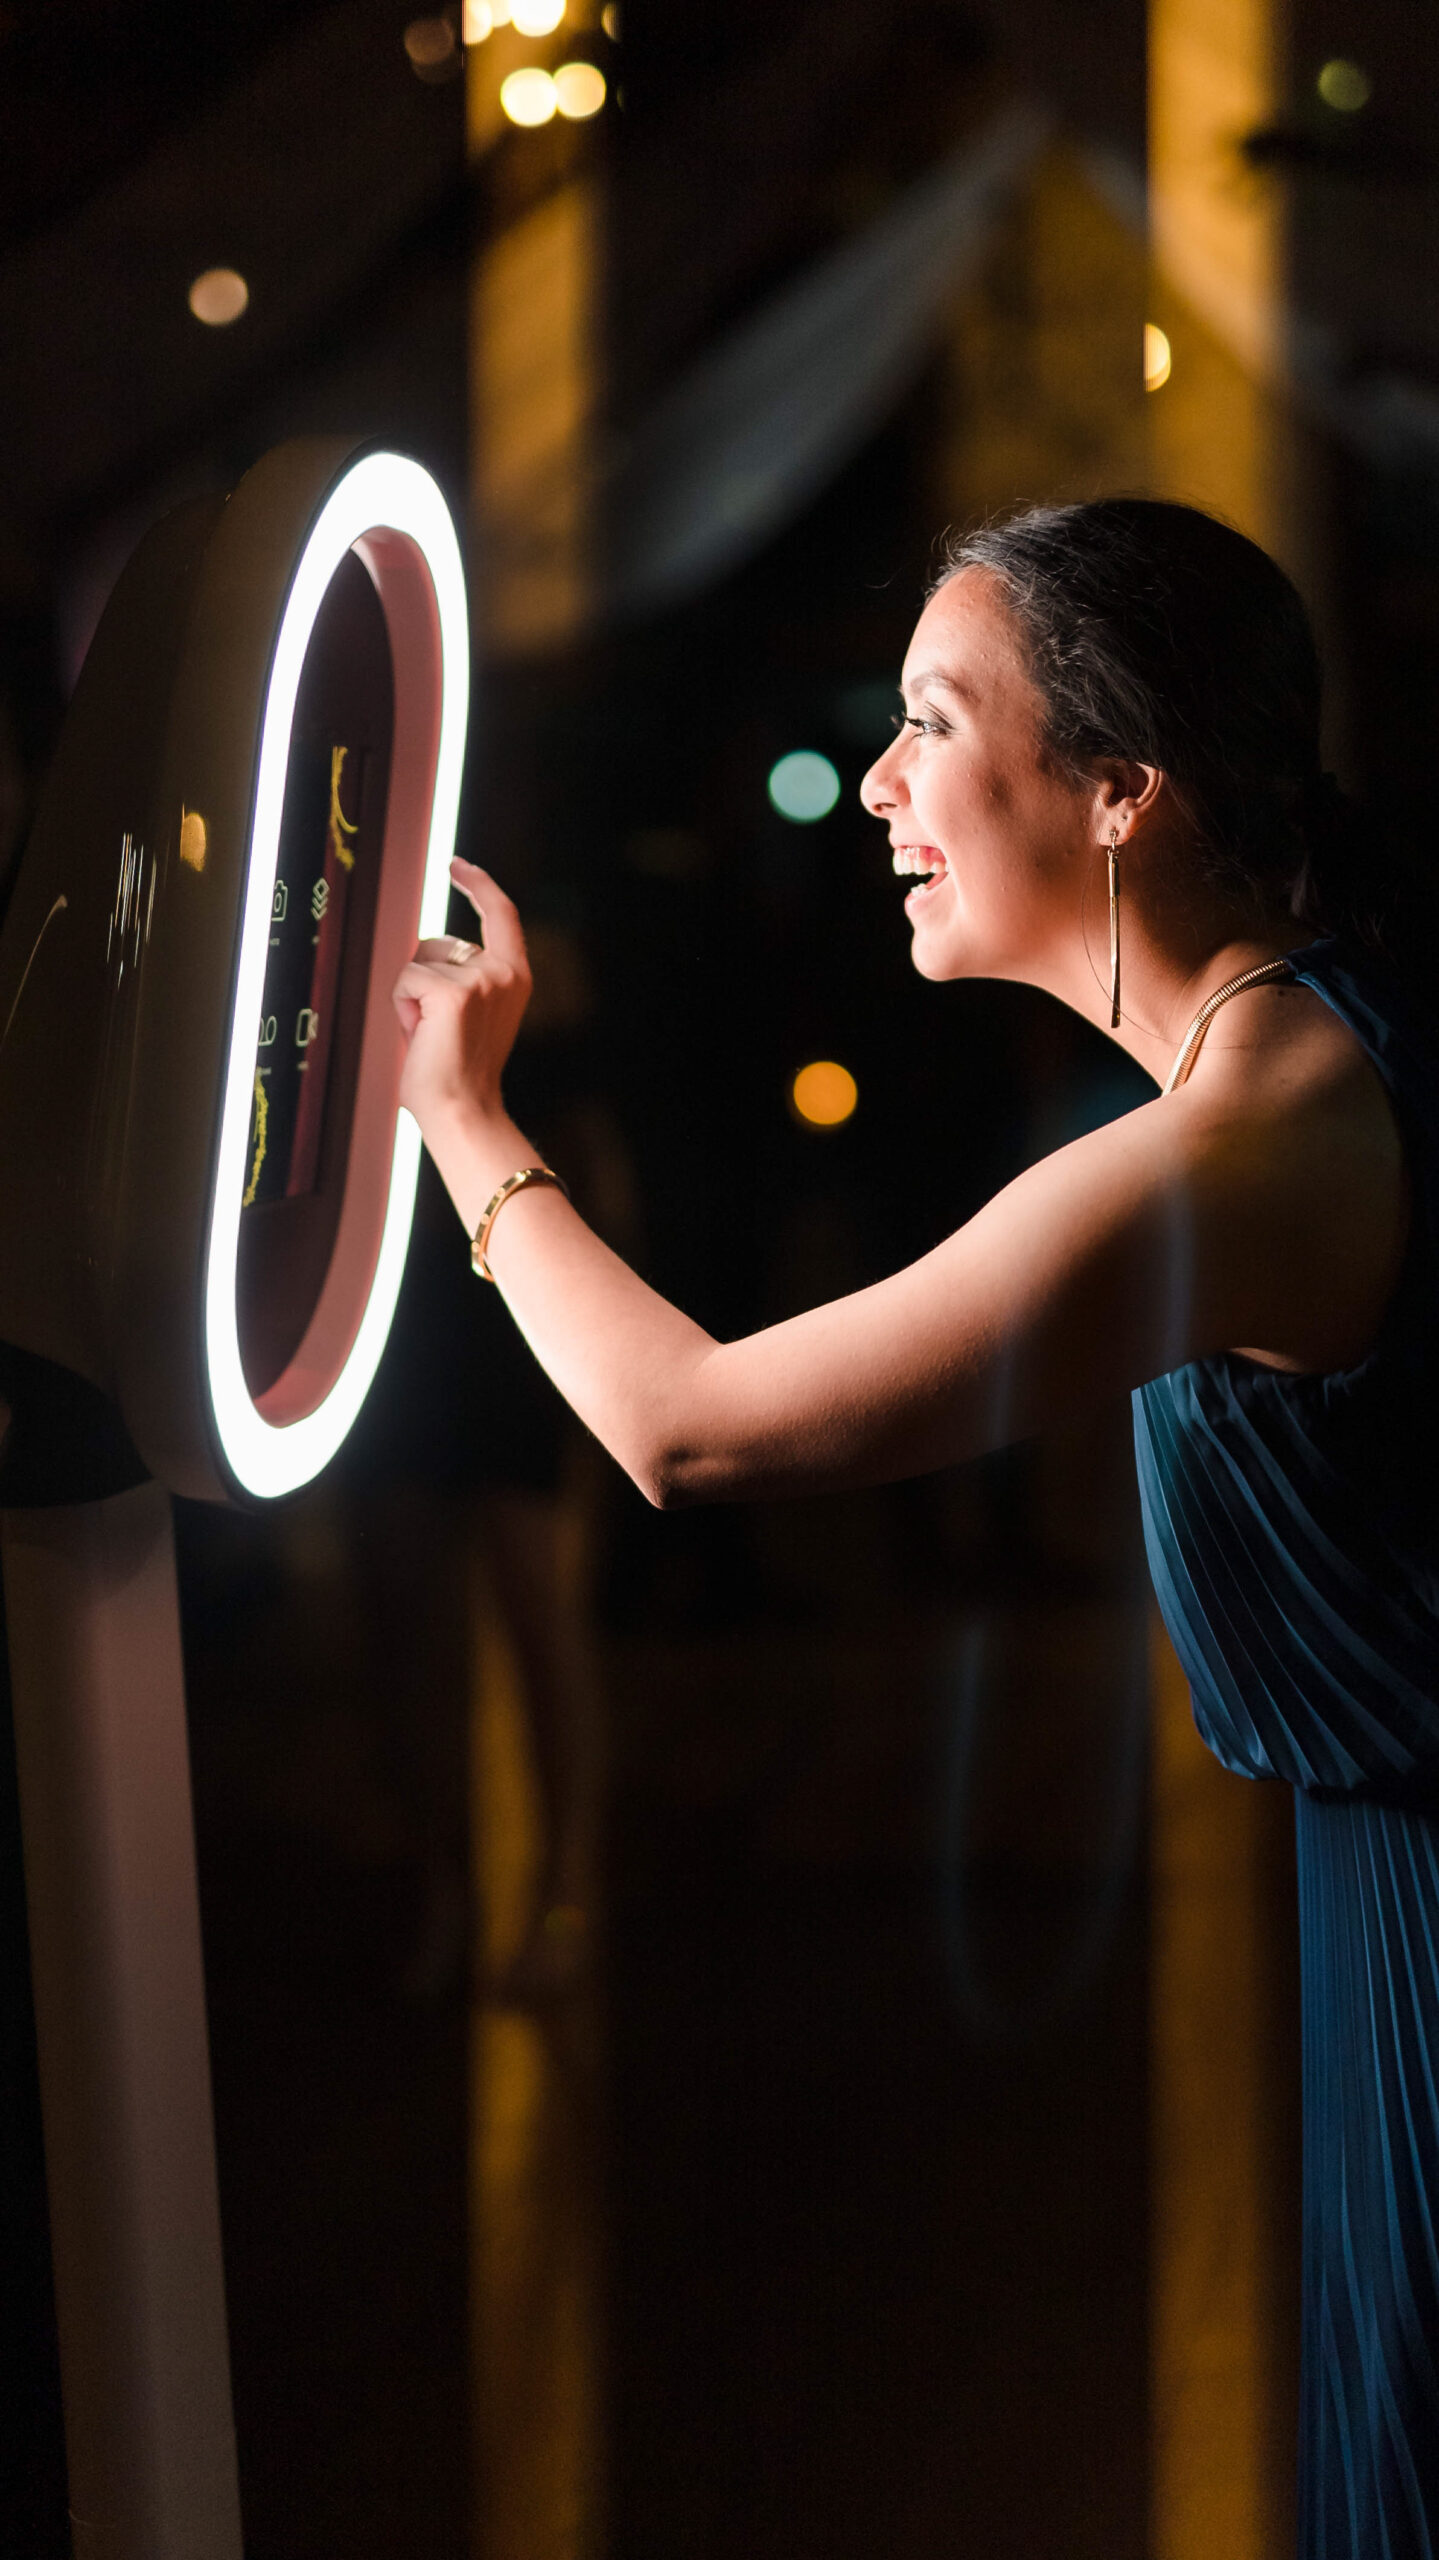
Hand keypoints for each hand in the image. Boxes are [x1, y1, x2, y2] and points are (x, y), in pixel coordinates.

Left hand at [393, 859, 530, 1136]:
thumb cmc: (460, 1072)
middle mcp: (502, 972)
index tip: (458, 865)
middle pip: (437, 943)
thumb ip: (463, 979)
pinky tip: (420, 1036)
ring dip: (411, 997)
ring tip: (428, 1034)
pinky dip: (402, 1009)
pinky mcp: (452, 992)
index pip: (501, 913)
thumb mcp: (473, 1014)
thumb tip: (428, 954)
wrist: (463, 1111)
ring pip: (417, 962)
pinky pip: (405, 981)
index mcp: (514, 976)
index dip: (478, 884)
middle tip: (434, 1028)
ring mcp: (479, 980)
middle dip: (422, 979)